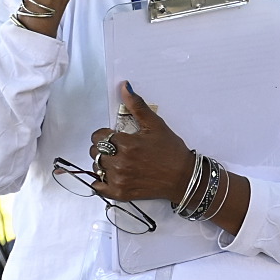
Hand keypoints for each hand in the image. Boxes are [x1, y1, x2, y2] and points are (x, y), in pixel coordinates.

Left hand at [84, 84, 194, 204]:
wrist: (184, 178)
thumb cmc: (171, 151)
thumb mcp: (156, 125)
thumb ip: (137, 106)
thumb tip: (124, 87)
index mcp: (126, 143)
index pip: (98, 136)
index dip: (105, 135)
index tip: (117, 138)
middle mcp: (119, 162)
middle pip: (95, 152)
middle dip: (104, 148)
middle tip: (119, 150)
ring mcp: (119, 179)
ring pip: (96, 168)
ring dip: (104, 164)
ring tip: (120, 163)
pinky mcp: (121, 193)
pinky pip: (98, 188)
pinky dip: (101, 183)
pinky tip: (112, 177)